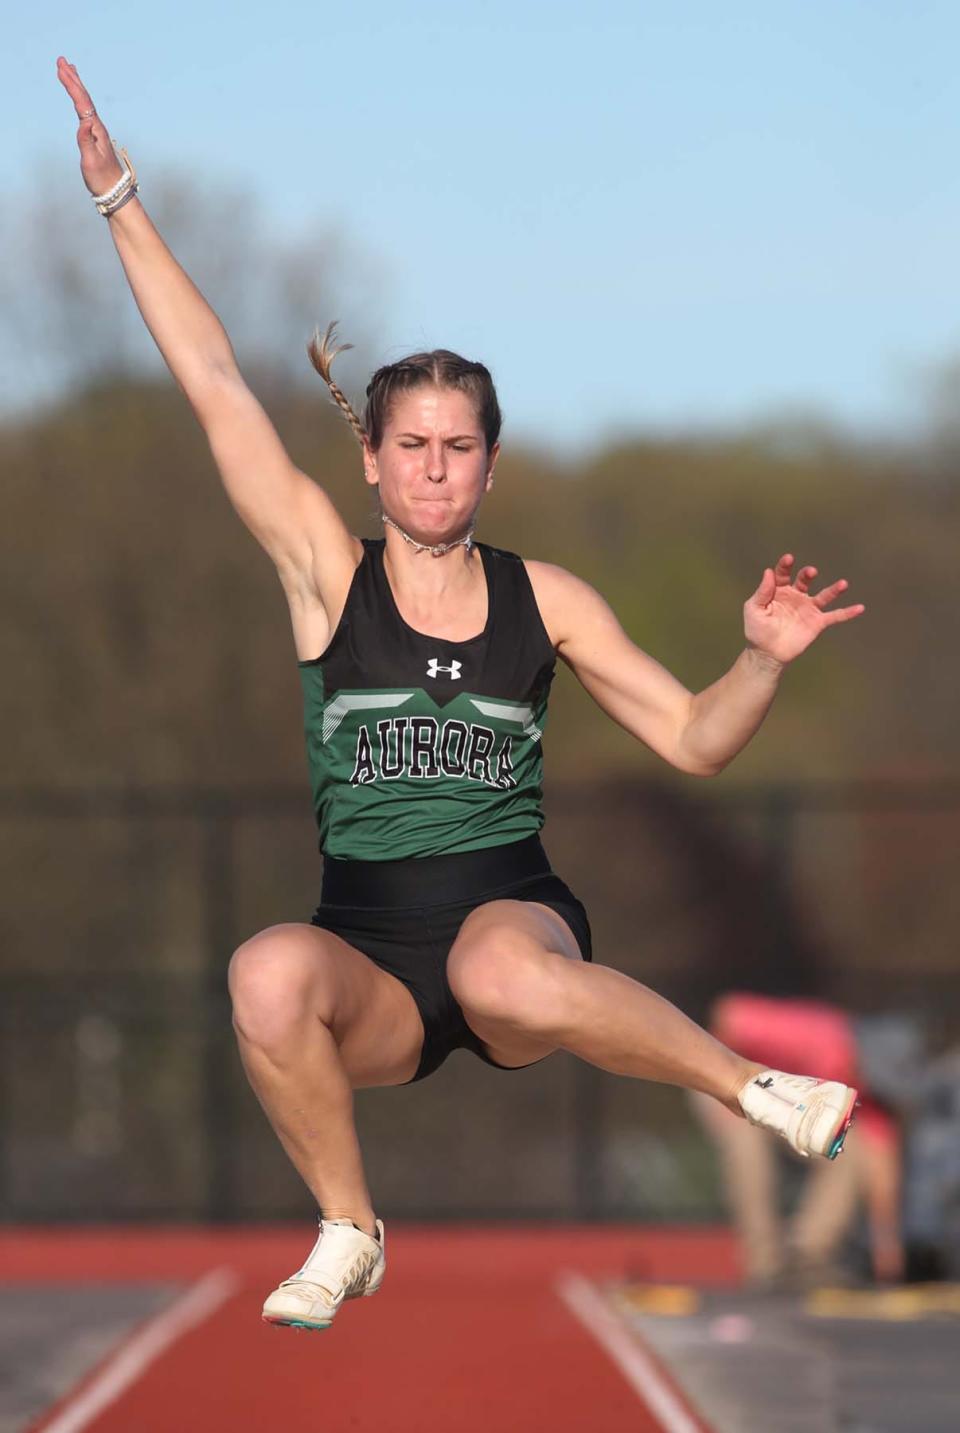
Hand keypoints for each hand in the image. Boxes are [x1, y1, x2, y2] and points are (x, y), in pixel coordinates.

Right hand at [56, 56, 124, 195]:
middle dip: (73, 79)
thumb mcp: (91, 161)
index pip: (82, 103)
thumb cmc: (101, 179)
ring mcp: (97, 131)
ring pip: (86, 103)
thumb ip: (86, 141)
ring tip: (69, 71)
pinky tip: (78, 98)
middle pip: (84, 98)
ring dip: (76, 86)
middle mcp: (98, 128)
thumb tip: (84, 122)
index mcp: (96, 130)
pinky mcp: (95, 137)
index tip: (62, 69)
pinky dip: (80, 100)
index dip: (72, 85)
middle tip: (62, 60)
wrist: (114, 192)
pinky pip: (86, 112)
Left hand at [743, 553, 864, 664]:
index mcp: (779, 590)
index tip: (789, 559)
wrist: (767, 654)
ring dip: (834, 590)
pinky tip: (860, 608)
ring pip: (824, 596)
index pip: (783, 573)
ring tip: (843, 584)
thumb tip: (768, 572)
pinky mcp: (817, 623)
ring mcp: (808, 609)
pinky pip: (835, 616)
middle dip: (808, 575)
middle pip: (805, 580)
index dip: (785, 565)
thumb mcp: (754, 609)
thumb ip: (762, 591)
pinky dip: (848, 612)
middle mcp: (796, 596)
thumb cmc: (757, 630)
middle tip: (811, 572)